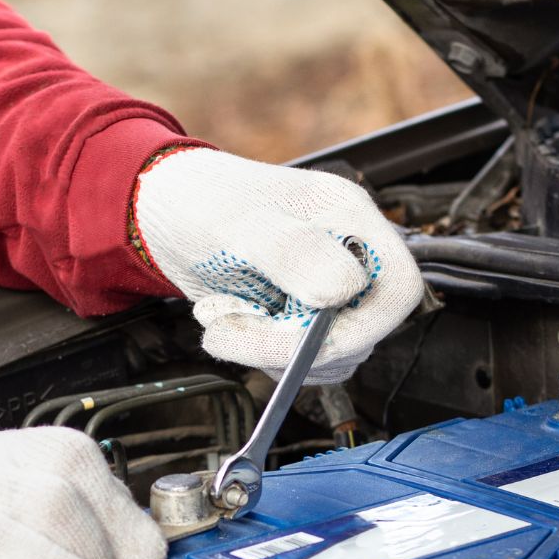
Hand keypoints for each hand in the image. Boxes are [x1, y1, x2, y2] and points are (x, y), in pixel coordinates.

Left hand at [132, 147, 422, 382]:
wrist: (160, 212)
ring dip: (270, 350)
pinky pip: (299, 358)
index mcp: (350, 221)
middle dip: (296, 344)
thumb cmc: (199, 200)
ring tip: (222, 316)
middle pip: (363, 331)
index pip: (398, 290)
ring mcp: (323, 286)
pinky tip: (227, 321)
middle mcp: (346, 255)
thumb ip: (292, 252)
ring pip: (330, 353)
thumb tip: (341, 290)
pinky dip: (260, 352)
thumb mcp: (240, 222)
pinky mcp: (297, 315)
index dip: (358, 327)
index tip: (300, 340)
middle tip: (232, 328)